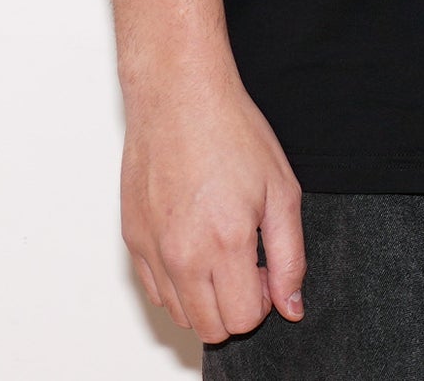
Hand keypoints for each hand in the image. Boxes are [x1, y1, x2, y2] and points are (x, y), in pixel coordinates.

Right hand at [120, 55, 306, 342]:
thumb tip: (290, 306)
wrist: (180, 94)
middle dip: (235, 305)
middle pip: (210, 328)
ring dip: (204, 297)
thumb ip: (291, 257)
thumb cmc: (230, 130)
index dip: (264, 300)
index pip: (243, 320)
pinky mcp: (132, 239)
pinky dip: (176, 282)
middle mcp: (182, 255)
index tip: (266, 269)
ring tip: (219, 249)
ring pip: (180, 314)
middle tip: (246, 261)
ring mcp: (152, 249)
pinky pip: (155, 290)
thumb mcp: (281, 189)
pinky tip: (193, 242)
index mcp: (224, 242)